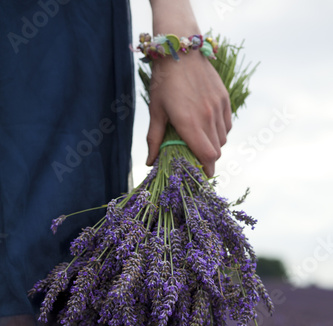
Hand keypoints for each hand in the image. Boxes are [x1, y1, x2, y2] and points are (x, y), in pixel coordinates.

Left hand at [146, 51, 231, 176]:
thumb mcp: (156, 111)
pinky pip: (227, 125)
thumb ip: (155, 139)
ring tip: (201, 141)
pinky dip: (220, 131)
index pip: (207, 156)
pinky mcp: (224, 99)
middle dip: (208, 159)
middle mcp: (207, 117)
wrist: (180, 50)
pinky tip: (209, 127)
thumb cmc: (163, 82)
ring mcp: (218, 108)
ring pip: (223, 139)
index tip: (201, 175)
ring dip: (214, 145)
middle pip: (216, 151)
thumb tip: (150, 162)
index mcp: (189, 123)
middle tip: (197, 159)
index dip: (206, 169)